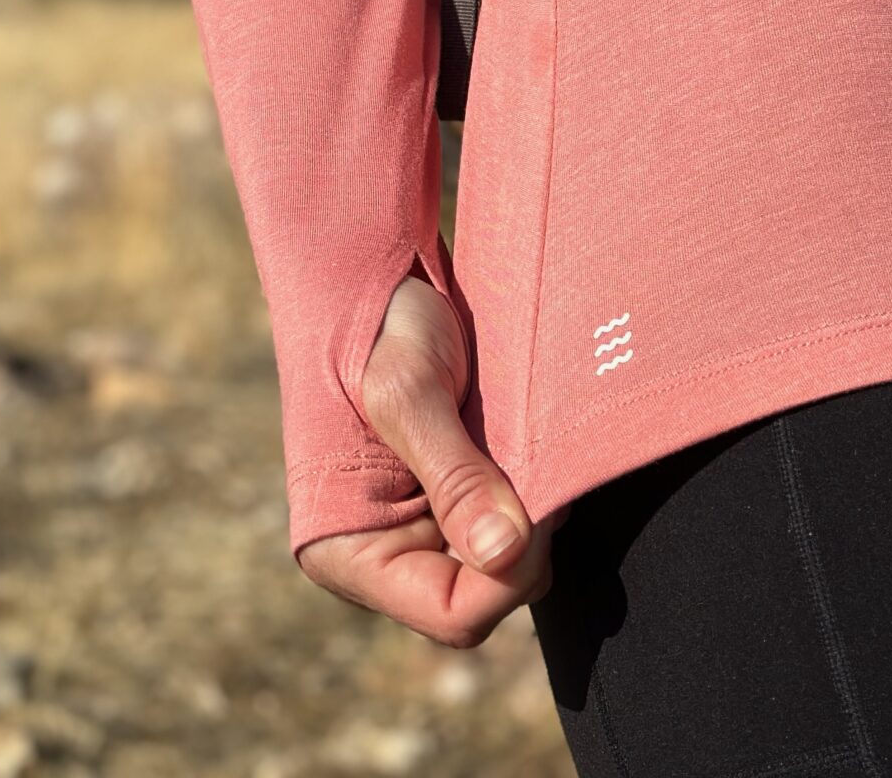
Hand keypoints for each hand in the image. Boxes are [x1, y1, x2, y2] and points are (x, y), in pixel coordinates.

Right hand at [295, 274, 556, 647]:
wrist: (371, 276)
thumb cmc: (372, 328)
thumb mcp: (409, 395)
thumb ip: (457, 478)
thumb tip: (504, 554)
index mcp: (350, 552)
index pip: (454, 615)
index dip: (511, 576)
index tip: (541, 506)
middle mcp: (385, 556)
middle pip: (488, 596)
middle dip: (528, 541)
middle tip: (541, 464)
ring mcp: (420, 530)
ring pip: (507, 561)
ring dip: (531, 511)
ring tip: (524, 443)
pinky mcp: (450, 499)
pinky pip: (507, 522)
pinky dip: (529, 490)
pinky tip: (526, 444)